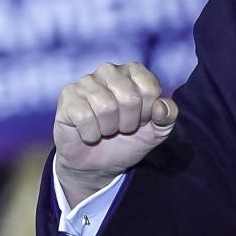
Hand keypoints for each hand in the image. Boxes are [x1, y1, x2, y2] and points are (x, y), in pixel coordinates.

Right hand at [53, 62, 177, 203]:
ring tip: (105, 130)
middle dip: (129, 122)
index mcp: (134, 71)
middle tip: (122, 128)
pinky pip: (84, 116)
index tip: (141, 121)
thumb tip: (161, 107)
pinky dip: (91, 134)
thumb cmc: (129, 140)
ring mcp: (85, 81)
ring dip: (109, 129)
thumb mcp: (157, 131)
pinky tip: (89, 133)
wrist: (98, 164)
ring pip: (106, 107)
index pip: (150, 88)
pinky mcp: (67, 96)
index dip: (148, 113)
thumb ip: (168, 116)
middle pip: (130, 97)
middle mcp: (109, 70)